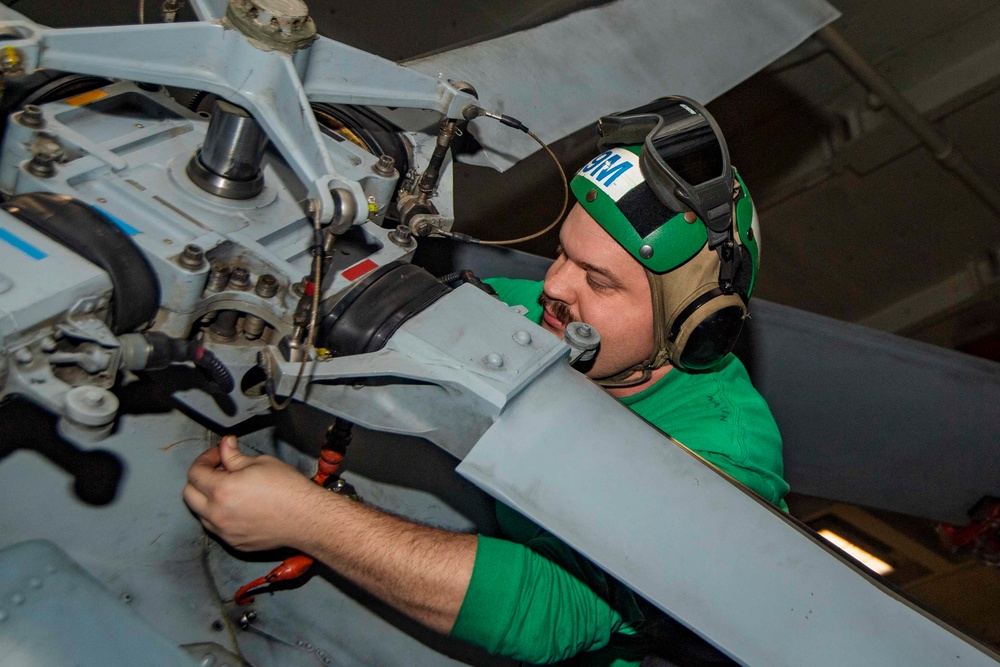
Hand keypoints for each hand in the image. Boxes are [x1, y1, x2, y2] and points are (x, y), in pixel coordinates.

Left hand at [183, 435, 324, 550]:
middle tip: (220, 471)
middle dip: (200, 479)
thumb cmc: (288, 488)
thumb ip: (234, 455)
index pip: (195, 473)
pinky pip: (217, 528)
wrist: (306, 518)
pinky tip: (240, 507)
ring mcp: (224, 532)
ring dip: (208, 499)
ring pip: (201, 514)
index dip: (205, 459)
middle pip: (189, 495)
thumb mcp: (260, 462)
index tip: (218, 454)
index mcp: (221, 490)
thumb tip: (224, 445)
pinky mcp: (234, 543)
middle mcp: (217, 514)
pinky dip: (221, 515)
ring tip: (231, 490)